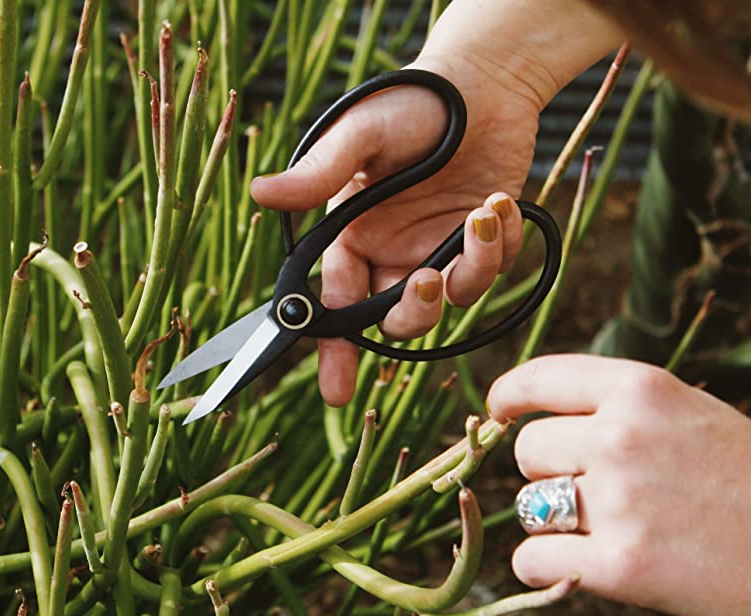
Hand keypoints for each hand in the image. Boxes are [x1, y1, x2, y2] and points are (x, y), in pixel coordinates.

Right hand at [251, 54, 541, 405]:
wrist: (482, 81)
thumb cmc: (411, 102)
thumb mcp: (360, 135)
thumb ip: (318, 174)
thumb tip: (259, 193)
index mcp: (352, 235)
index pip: (336, 303)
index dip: (333, 349)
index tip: (336, 392)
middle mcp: (391, 251)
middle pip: (393, 317)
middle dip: (409, 313)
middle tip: (424, 281)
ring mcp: (438, 249)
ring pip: (448, 300)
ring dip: (468, 270)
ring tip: (481, 215)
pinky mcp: (481, 241)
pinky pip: (491, 270)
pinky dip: (499, 244)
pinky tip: (499, 202)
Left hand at [487, 354, 750, 615]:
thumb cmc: (746, 480)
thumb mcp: (688, 414)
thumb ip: (618, 407)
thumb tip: (531, 411)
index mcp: (642, 390)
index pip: (539, 378)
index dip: (507, 397)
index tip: (497, 412)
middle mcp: (623, 436)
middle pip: (527, 449)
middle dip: (546, 471)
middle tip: (589, 490)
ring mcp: (621, 501)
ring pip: (527, 506)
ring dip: (550, 521)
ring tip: (600, 529)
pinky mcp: (623, 566)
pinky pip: (532, 560)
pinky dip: (544, 567)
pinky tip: (578, 564)